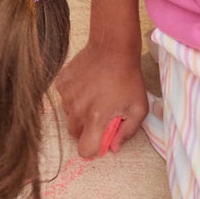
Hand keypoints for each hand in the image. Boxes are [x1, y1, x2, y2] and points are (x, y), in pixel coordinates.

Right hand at [56, 43, 149, 159]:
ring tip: (96, 95)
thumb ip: (126, 132)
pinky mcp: (61, 83)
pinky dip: (74, 96)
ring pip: (69, 115)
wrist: (112, 47)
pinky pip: (64, 98)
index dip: (93, 148)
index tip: (101, 138)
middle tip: (101, 112)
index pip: (85, 150)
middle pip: (76, 133)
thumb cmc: (129, 78)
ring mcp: (66, 96)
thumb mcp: (138, 108)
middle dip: (88, 128)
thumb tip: (113, 147)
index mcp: (96, 118)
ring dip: (80, 111)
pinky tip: (87, 85)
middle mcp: (77, 110)